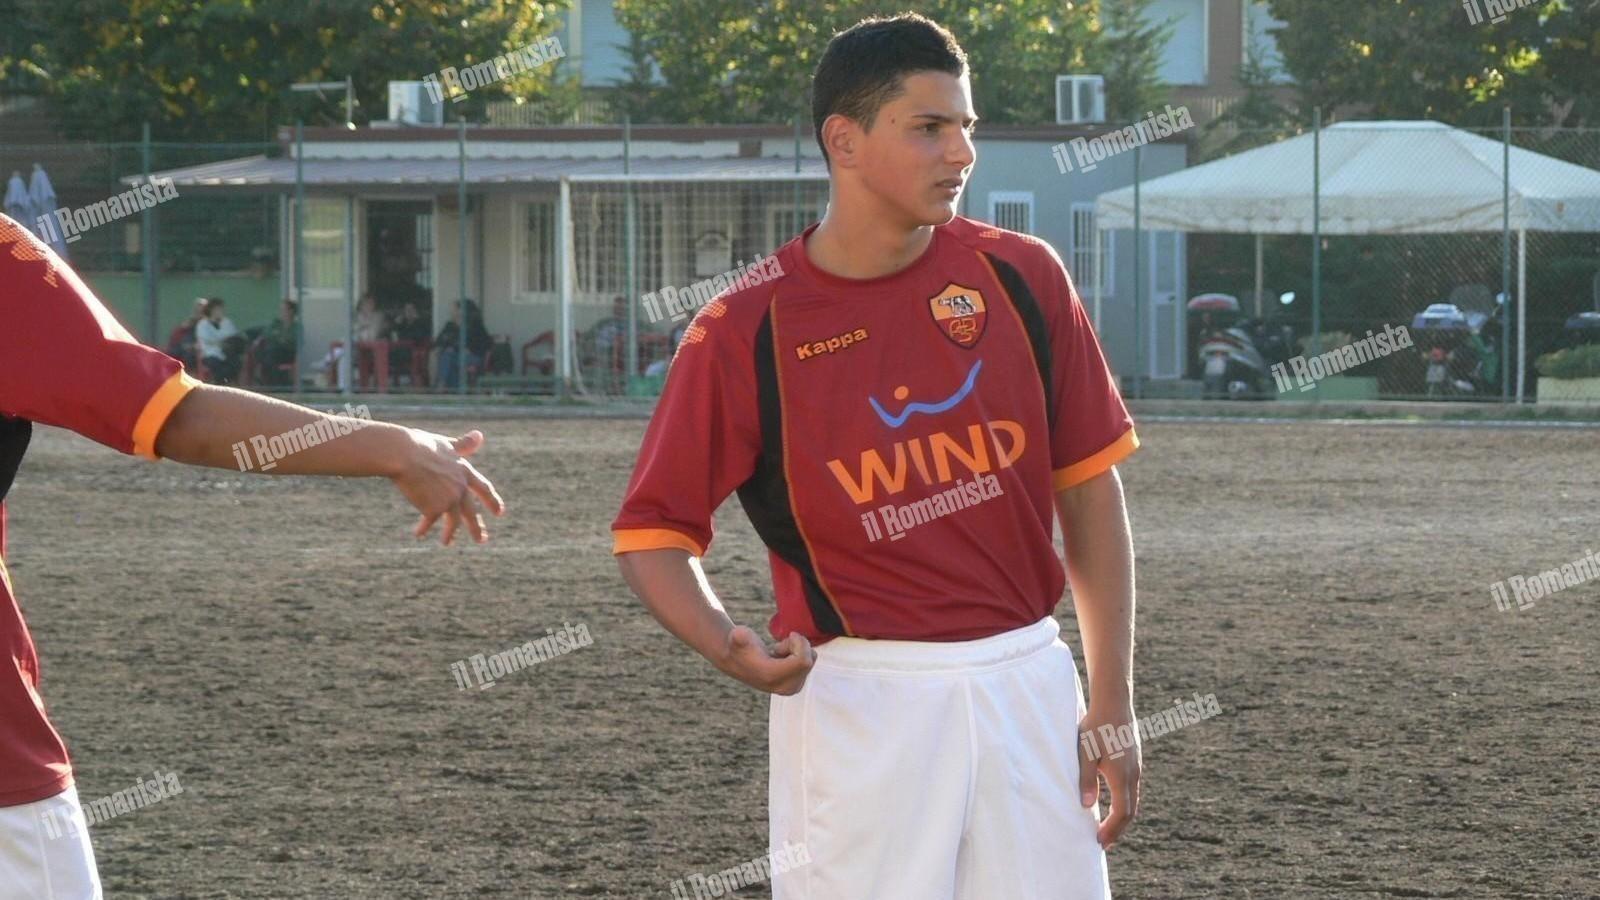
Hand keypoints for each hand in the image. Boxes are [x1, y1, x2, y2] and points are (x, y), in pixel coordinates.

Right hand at [391, 428, 505, 544]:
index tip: (500, 512)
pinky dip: (423, 528)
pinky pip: (429, 522)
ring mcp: (449, 499)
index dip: (492, 501)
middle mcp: (460, 487)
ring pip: (454, 522)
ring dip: (450, 534)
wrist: (403, 455)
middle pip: (472, 511)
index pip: (484, 488)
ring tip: (447, 543)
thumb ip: (462, 445)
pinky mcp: (434, 508)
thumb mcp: (445, 444)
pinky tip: (418, 533)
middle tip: (482, 540)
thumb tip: (480, 435)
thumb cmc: (419, 445)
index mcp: (464, 471)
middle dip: (476, 527)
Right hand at [718, 625, 814, 694]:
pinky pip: (810, 663)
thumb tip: (739, 635)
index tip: (788, 636)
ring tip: (777, 653)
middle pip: (809, 661)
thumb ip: (739, 636)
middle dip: (798, 646)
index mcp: (772, 677)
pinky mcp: (796, 686)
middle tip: (778, 645)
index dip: (799, 643)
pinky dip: (799, 655)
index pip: (803, 661)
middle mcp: (784, 687)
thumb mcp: (738, 637)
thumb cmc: (740, 646)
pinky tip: (781, 658)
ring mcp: (791, 688)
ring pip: (811, 660)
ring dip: (797, 650)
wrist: (737, 660)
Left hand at [1078, 702, 1141, 849]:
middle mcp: (1133, 774)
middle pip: (1130, 811)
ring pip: (1133, 800)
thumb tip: (1087, 806)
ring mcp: (1136, 767)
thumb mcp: (1085, 752)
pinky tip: (1114, 802)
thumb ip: (1086, 779)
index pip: (1121, 813)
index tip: (1099, 842)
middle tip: (1104, 843)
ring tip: (1108, 827)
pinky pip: (1132, 789)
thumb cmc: (1096, 726)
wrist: (1114, 702)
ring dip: (1122, 817)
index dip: (1111, 830)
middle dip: (1117, 829)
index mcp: (1121, 776)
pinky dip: (1124, 803)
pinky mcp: (1134, 760)